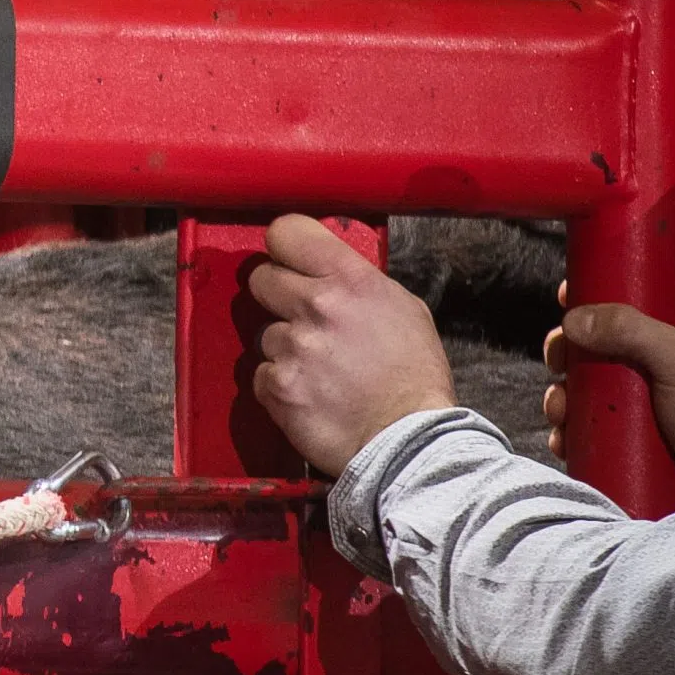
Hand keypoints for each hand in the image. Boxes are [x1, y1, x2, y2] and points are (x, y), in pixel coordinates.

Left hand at [246, 215, 457, 474]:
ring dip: (284, 348)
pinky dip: (279, 383)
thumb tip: (324, 269)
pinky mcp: (275, 385)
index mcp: (351, 280)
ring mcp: (291, 346)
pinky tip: (311, 393)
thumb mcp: (403, 310)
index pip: (286, 232)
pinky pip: (261, 373)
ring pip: (264, 332)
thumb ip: (358, 283)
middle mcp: (316, 305)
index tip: (289, 260)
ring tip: (320, 369)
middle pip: (260, 278)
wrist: (410, 442)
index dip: (284, 246)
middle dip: (277, 296)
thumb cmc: (413, 377)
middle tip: (303, 319)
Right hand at [547, 291, 674, 503]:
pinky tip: (565, 436)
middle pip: (603, 342)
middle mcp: (666, 359)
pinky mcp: (636, 432)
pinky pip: (592, 423)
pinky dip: (573, 428)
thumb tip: (573, 320)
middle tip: (558, 362)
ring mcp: (649, 398)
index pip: (642, 294)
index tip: (568, 297)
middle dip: (571, 353)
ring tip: (561, 412)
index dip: (604, 293)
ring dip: (565, 396)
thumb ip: (628, 329)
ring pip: (591, 385)